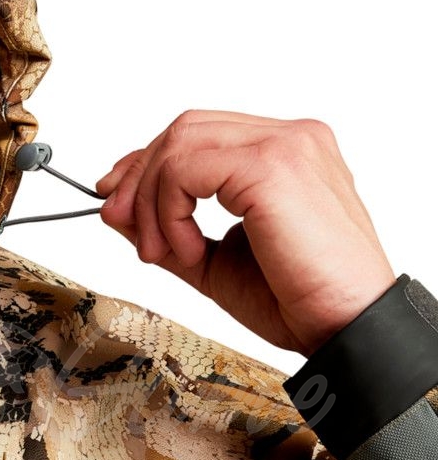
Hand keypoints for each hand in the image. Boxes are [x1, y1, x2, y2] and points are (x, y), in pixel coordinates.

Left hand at [97, 110, 395, 355]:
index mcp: (281, 154)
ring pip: (180, 143)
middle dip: (138, 177)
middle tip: (117, 222)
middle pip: (184, 130)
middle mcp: (287, 138)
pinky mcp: (274, 165)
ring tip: (161, 252)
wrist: (344, 329)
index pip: (197, 135)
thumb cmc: (294, 299)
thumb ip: (167, 230)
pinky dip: (170, 210)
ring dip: (152, 201)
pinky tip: (184, 249)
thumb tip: (117, 212)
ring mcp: (285, 144)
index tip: (116, 198)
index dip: (147, 163)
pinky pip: (188, 168)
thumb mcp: (211, 262)